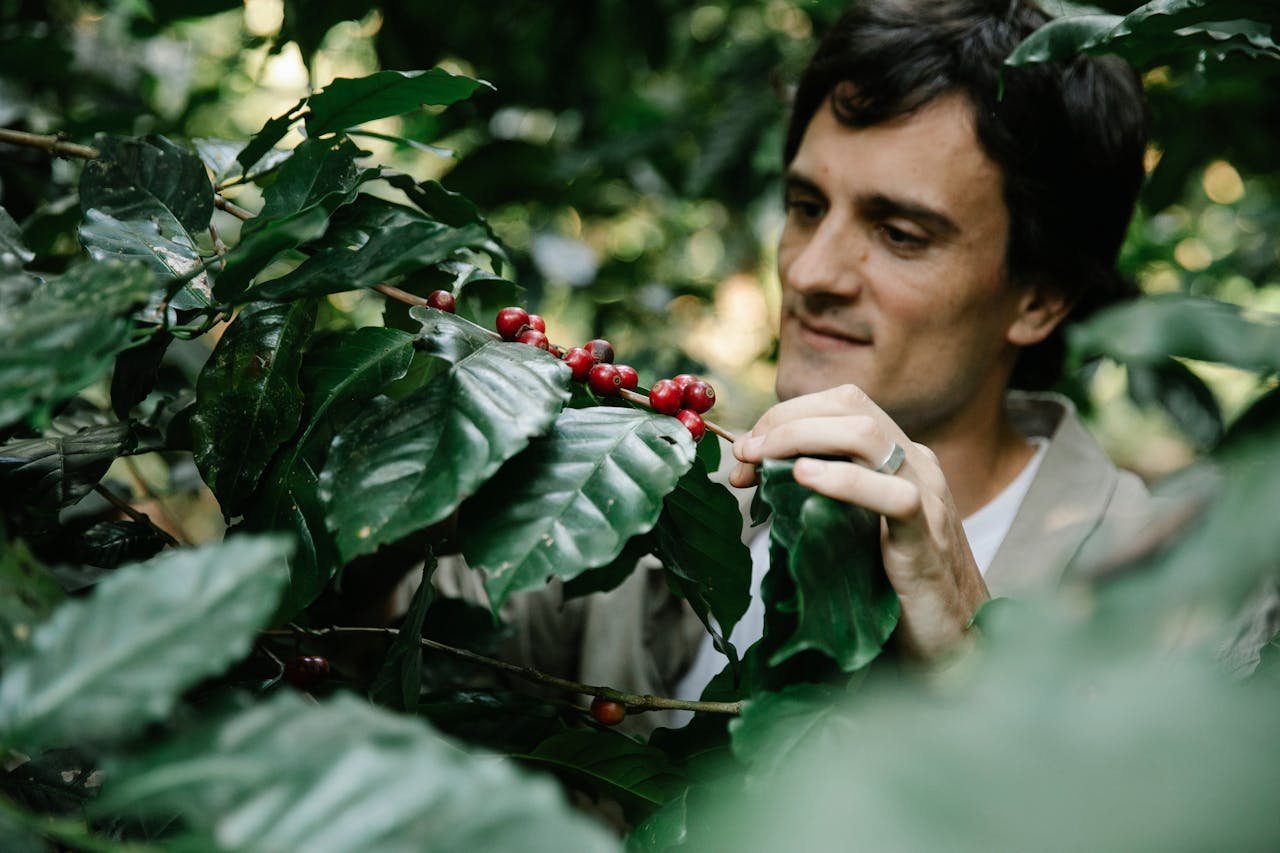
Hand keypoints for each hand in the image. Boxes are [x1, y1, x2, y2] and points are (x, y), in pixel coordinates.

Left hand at [730, 384, 987, 663]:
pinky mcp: (927, 541)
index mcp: (898, 457)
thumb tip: (755, 474)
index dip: (785, 416)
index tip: (745, 451)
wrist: (954, 643)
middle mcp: (916, 464)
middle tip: (743, 456)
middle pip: (849, 407)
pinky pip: (895, 496)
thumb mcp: (851, 527)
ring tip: (760, 460)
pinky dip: (845, 481)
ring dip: (801, 437)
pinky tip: (804, 479)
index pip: (839, 405)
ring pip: (867, 434)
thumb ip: (818, 495)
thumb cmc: (892, 588)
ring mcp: (927, 497)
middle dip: (784, 421)